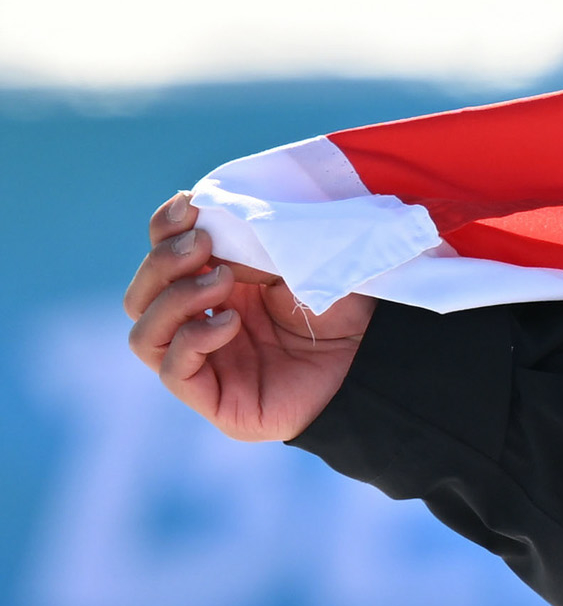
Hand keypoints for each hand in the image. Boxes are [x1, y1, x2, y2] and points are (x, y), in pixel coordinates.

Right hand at [125, 195, 369, 443]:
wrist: (375, 358)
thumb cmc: (339, 308)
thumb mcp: (289, 262)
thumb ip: (243, 247)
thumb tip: (202, 229)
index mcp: (209, 290)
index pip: (159, 260)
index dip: (164, 230)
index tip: (189, 205)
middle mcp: (197, 326)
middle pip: (143, 294)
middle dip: (163, 262)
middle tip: (203, 244)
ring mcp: (203, 365)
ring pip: (145, 331)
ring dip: (176, 298)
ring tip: (223, 280)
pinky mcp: (214, 400)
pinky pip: (172, 370)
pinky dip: (194, 338)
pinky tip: (230, 321)